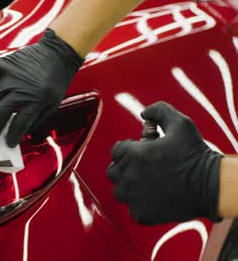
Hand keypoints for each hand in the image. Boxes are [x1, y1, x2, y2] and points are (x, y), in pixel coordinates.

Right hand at [0, 28, 83, 146]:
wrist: (59, 54)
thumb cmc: (56, 80)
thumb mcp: (53, 104)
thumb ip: (37, 119)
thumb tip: (21, 131)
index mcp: (36, 100)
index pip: (19, 125)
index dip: (12, 137)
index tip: (8, 143)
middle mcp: (21, 89)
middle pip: (1, 114)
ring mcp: (11, 75)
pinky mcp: (5, 63)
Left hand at [107, 102, 222, 224]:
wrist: (211, 186)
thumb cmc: (195, 155)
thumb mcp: (180, 123)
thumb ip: (159, 111)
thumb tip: (144, 113)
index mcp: (133, 154)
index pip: (116, 151)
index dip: (128, 151)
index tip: (140, 154)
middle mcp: (129, 175)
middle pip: (113, 172)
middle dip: (125, 168)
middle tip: (142, 169)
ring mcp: (134, 196)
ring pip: (119, 192)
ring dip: (129, 188)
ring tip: (146, 185)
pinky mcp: (142, 213)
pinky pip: (132, 210)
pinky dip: (141, 206)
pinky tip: (154, 199)